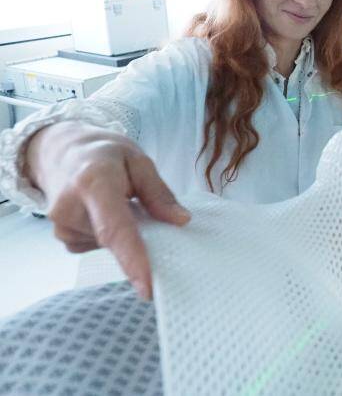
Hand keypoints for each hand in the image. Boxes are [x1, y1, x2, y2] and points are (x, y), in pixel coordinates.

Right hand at [25, 121, 190, 299]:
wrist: (62, 152)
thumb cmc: (106, 155)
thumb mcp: (139, 161)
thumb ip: (159, 193)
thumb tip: (182, 221)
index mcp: (93, 183)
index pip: (115, 229)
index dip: (133, 259)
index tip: (148, 286)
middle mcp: (70, 209)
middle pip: (116, 240)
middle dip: (140, 234)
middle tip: (142, 206)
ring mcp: (62, 227)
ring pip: (110, 244)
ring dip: (124, 230)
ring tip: (117, 200)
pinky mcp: (64, 239)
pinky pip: (100, 246)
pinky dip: (111, 234)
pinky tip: (105, 212)